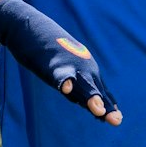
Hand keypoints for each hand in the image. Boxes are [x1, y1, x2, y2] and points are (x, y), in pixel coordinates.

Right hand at [0, 0, 121, 125]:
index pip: (101, 89)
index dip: (109, 104)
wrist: (27, 25)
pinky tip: (66, 88)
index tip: (118, 117)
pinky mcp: (51, 63)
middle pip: (96, 90)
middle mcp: (82, 67)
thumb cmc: (45, 48)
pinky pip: (59, 74)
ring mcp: (68, 64)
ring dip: (90, 96)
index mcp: (86, 69)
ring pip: (81, 84)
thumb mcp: (62, 66)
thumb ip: (72, 83)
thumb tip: (78, 98)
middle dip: (106, 106)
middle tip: (117, 121)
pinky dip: (64, 81)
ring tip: (97, 110)